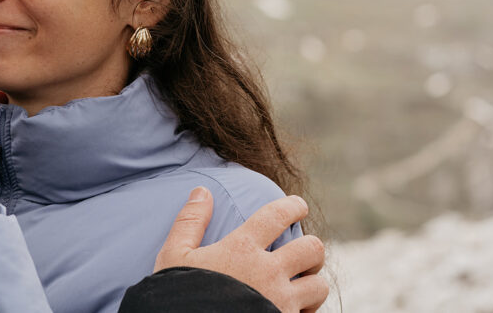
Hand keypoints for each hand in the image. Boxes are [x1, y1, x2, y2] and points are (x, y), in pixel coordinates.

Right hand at [155, 188, 328, 312]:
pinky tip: (292, 310)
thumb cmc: (180, 295)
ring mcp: (280, 301)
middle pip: (311, 248)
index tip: (299, 206)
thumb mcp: (174, 255)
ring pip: (318, 285)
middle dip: (311, 248)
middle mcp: (267, 272)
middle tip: (302, 252)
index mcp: (241, 248)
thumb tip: (202, 191)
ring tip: (301, 285)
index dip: (293, 206)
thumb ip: (190, 221)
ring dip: (312, 283)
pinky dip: (305, 311)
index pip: (277, 215)